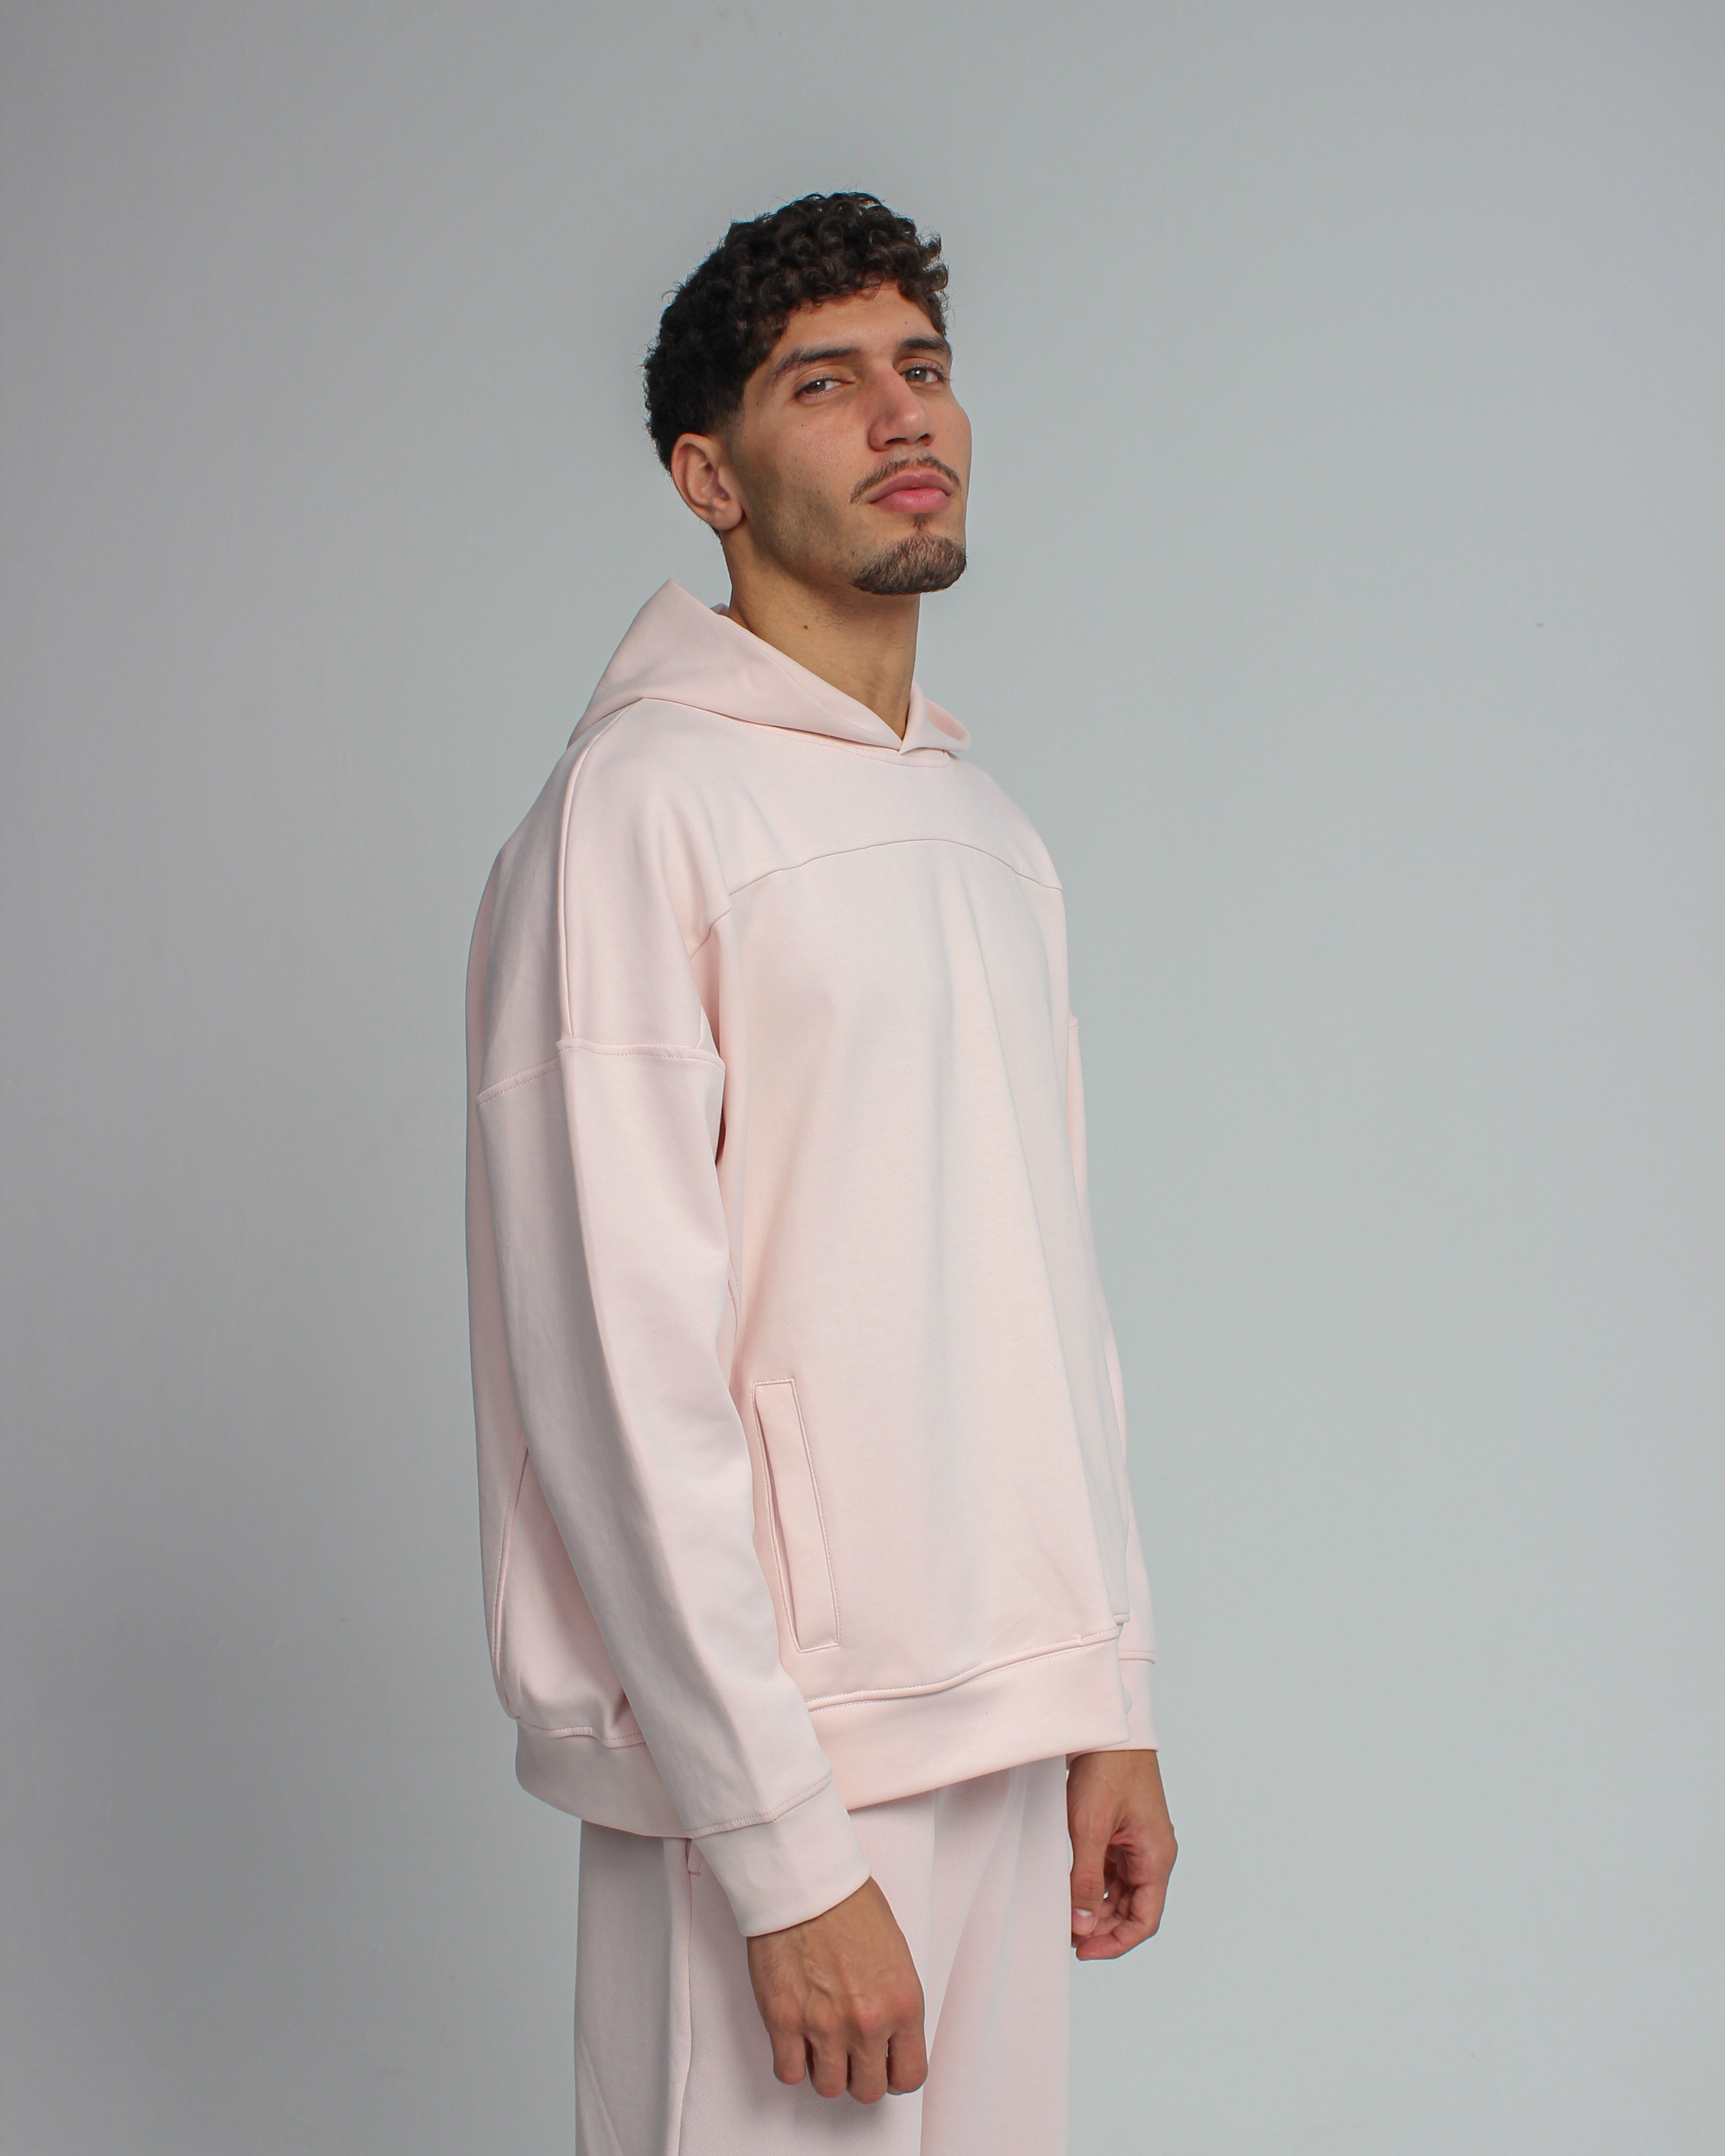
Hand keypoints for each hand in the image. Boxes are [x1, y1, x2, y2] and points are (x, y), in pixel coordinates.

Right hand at [746, 1876, 927, 2102]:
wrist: (805, 1881)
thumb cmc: (849, 1904)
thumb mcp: (896, 1954)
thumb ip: (894, 2002)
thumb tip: (889, 2035)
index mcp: (902, 2004)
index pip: (910, 2075)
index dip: (895, 2074)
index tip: (885, 2066)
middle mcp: (867, 2023)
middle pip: (868, 2090)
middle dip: (860, 2074)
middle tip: (851, 2053)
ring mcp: (823, 2026)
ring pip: (829, 2087)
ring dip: (825, 2069)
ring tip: (821, 2042)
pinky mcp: (784, 2021)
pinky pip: (789, 2072)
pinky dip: (792, 2062)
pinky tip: (796, 2039)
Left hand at [1066, 1749, 1176, 1959]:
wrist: (1106, 1728)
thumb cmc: (1105, 1771)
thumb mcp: (1089, 1828)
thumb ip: (1085, 1879)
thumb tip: (1081, 1925)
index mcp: (1156, 1858)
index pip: (1144, 1920)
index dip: (1116, 1943)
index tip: (1083, 1951)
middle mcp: (1152, 1855)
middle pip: (1131, 1910)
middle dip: (1102, 1927)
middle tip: (1066, 1936)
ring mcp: (1137, 1844)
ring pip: (1119, 1893)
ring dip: (1095, 1908)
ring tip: (1064, 1917)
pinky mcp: (1121, 1833)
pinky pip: (1110, 1872)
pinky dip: (1092, 1885)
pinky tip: (1069, 1890)